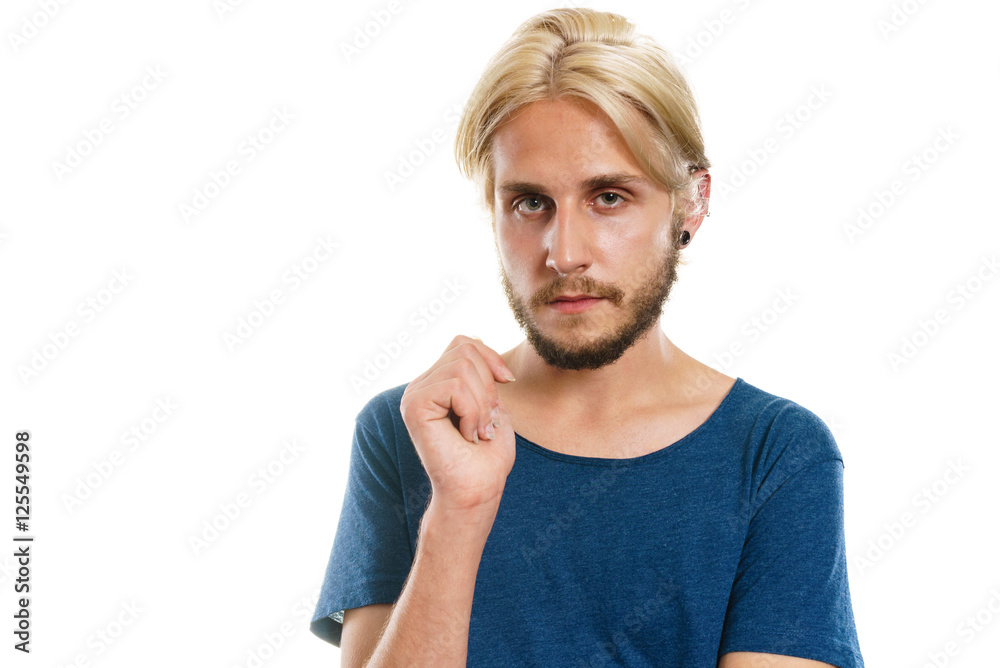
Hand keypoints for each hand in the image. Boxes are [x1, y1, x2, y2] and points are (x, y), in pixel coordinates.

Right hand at [400, 335, 516, 514]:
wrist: (477, 491)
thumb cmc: (487, 457)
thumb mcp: (493, 403)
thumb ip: (482, 372)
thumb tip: (477, 340)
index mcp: (437, 383)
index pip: (464, 343)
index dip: (491, 358)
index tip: (507, 385)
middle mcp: (421, 385)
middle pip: (465, 349)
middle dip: (489, 385)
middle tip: (486, 421)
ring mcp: (414, 394)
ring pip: (462, 366)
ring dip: (482, 403)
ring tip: (476, 431)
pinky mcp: (413, 406)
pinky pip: (454, 385)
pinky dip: (472, 411)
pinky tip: (466, 435)